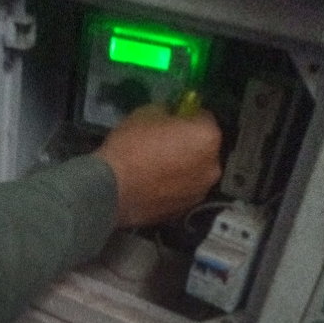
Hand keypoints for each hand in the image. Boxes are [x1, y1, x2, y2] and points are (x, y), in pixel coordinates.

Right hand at [96, 104, 221, 227]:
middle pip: (204, 149)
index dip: (188, 116)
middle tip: (165, 143)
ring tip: (158, 167)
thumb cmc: (130, 147)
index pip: (205, 118)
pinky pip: (184, 191)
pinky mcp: (185, 210)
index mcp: (208, 138)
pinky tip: (154, 185)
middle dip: (190, 144)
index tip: (175, 118)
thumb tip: (171, 116)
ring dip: (184, 168)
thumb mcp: (147, 112)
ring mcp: (200, 192)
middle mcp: (212, 167)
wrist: (111, 190)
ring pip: (196, 172)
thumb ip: (168, 112)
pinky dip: (175, 187)